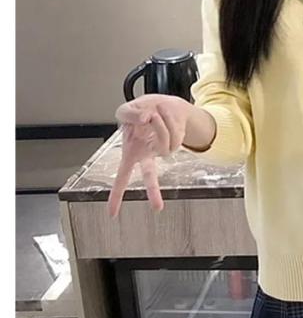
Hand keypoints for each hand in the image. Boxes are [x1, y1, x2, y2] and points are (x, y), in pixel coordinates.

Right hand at [107, 94, 191, 217]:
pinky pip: (173, 129)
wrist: (163, 103)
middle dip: (153, 191)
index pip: (122, 176)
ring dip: (159, 119)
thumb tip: (144, 119)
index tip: (112, 214)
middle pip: (149, 175)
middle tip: (157, 208)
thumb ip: (129, 114)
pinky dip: (169, 117)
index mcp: (131, 151)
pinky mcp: (175, 140)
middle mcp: (147, 154)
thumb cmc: (141, 111)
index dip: (116, 195)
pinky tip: (165, 113)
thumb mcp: (126, 110)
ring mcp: (162, 148)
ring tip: (154, 112)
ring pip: (162, 136)